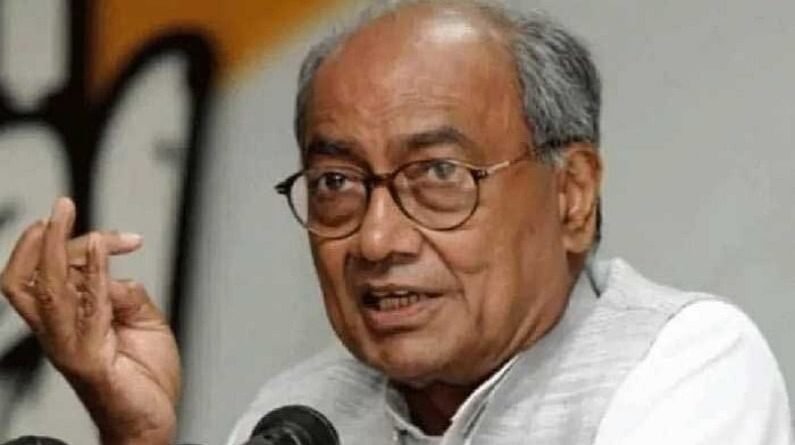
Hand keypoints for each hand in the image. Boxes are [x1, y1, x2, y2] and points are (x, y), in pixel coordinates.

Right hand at [0, 198, 180, 444]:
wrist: (152, 423)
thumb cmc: (145, 378)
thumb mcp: (143, 322)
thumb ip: (127, 294)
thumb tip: (117, 273)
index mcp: (68, 323)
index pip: (44, 276)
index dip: (60, 245)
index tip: (90, 226)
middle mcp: (61, 334)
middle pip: (31, 280)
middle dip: (44, 239)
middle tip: (62, 206)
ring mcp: (72, 348)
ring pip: (47, 291)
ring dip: (59, 248)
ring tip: (66, 217)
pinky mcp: (90, 361)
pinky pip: (87, 311)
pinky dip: (96, 274)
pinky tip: (105, 250)